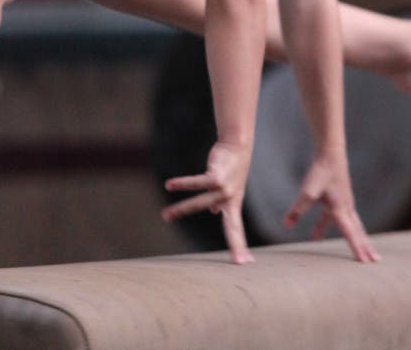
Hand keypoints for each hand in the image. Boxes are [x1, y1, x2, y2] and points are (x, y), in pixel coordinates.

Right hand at [161, 141, 254, 263]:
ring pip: (200, 204)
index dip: (239, 246)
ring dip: (181, 209)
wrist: (237, 146)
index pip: (236, 230)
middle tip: (239, 263)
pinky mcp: (217, 177)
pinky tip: (169, 185)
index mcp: (233, 205)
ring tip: (164, 216)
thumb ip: (221, 202)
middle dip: (236, 244)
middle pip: (232, 228)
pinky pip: (196, 183)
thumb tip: (214, 211)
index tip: (246, 262)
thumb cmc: (231, 168)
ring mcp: (225, 189)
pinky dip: (182, 184)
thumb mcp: (229, 188)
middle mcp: (231, 200)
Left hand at [283, 152, 379, 262]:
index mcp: (340, 208)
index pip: (350, 233)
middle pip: (358, 231)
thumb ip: (297, 209)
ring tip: (357, 252)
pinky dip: (328, 228)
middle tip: (375, 261)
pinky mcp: (337, 197)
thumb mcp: (307, 191)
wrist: (329, 151)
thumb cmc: (320, 170)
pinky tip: (315, 235)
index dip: (357, 249)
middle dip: (365, 246)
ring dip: (354, 238)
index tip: (366, 263)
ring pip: (351, 225)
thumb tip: (286, 225)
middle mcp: (346, 207)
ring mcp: (343, 202)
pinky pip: (335, 218)